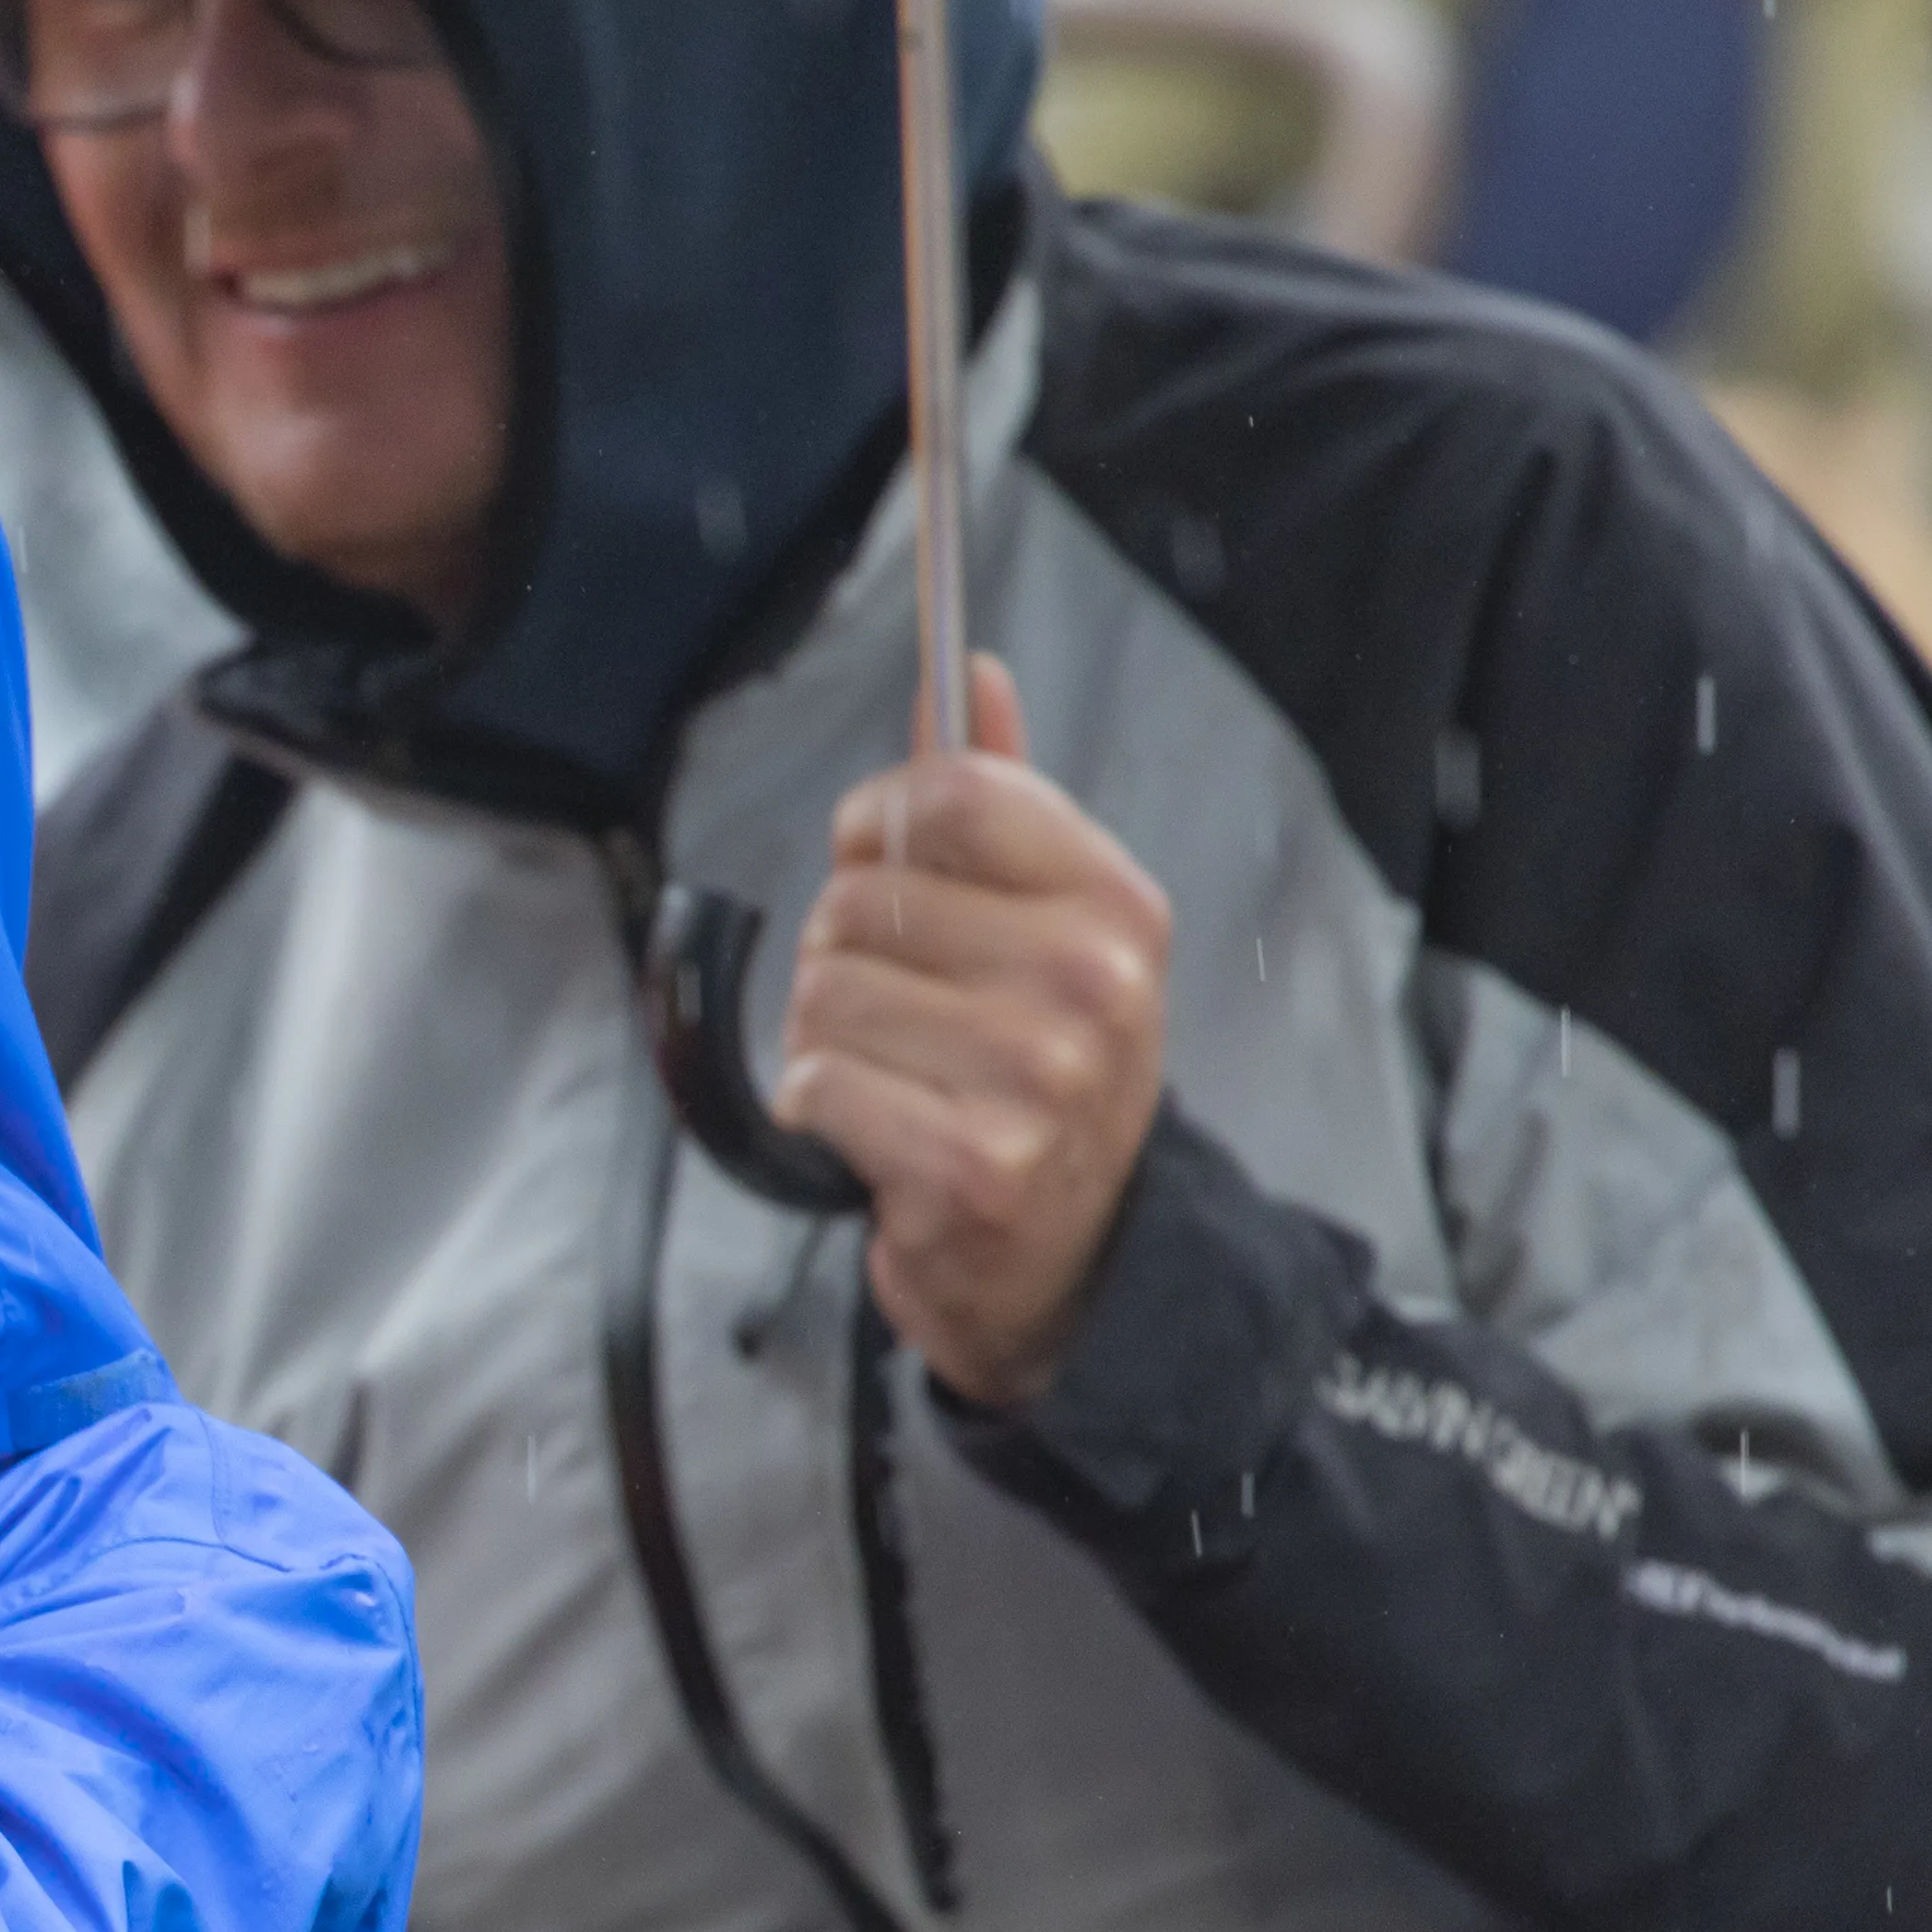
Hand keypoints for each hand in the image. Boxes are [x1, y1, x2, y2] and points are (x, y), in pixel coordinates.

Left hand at [767, 656, 1173, 1409]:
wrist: (1067, 1259)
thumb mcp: (1048, 930)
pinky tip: (880, 1133)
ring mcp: (1040, 1078)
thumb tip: (969, 672)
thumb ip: (1000, 801)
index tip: (882, 867)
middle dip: (847, 954)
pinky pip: (817, 1082)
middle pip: (860, 895)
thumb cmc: (1038, 1079)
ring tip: (897, 1076)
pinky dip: (821, 1109)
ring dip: (828, 1038)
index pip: (946, 791)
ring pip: (825, 989)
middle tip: (906, 1015)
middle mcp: (1092, 981)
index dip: (876, 826)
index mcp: (1114, 903)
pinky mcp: (972, 1165)